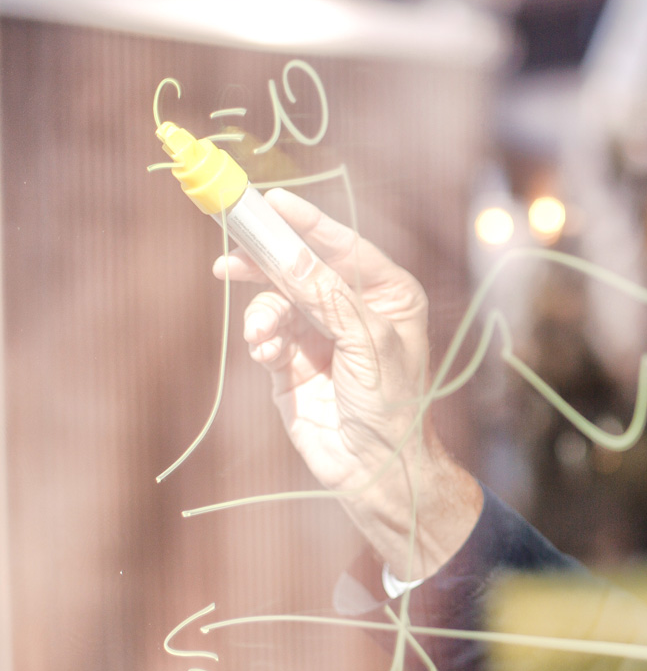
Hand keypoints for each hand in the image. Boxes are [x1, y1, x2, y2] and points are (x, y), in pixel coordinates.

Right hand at [213, 188, 481, 580]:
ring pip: (274, 298)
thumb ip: (324, 293)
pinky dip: (260, 338)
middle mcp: (353, 307)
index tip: (270, 202)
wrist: (375, 468)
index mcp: (388, 294)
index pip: (342, 245)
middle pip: (300, 265)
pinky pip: (264, 332)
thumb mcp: (366, 340)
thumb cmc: (391, 403)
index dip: (306, 223)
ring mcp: (319, 333)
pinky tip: (266, 353)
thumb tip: (284, 252)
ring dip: (262, 311)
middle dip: (267, 259)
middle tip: (230, 253)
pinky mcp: (290, 362)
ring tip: (263, 335)